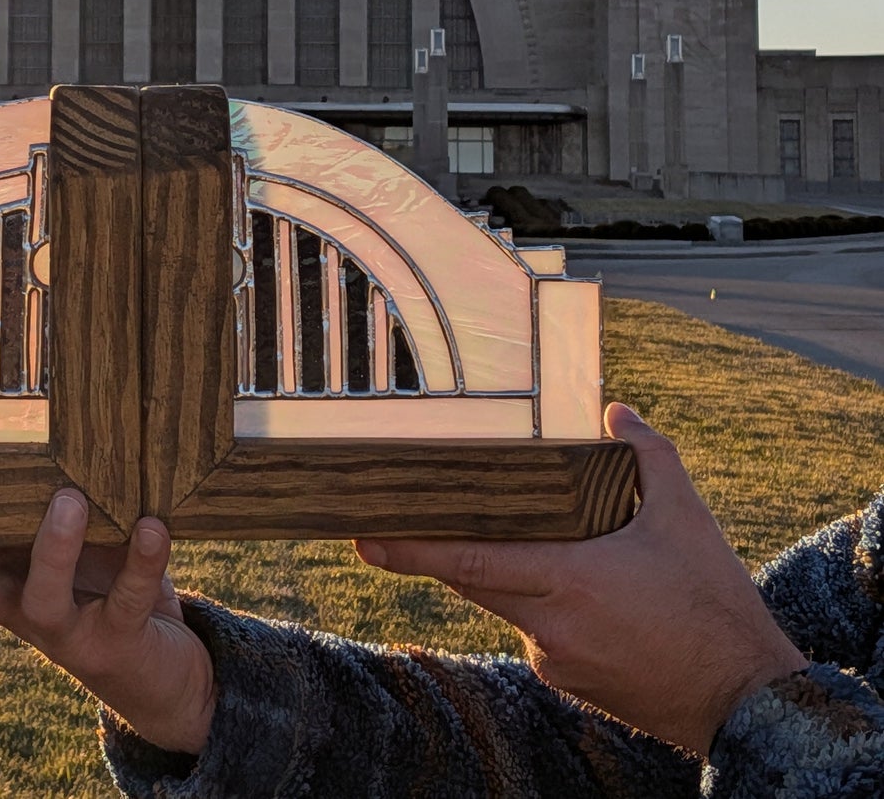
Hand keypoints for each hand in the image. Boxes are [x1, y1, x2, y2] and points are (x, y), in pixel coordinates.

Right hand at [0, 490, 216, 755]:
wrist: (158, 665)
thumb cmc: (97, 581)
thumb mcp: (54, 542)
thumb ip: (27, 503)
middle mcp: (20, 607)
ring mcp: (67, 628)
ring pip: (46, 596)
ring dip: (55, 548)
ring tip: (68, 500)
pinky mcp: (120, 636)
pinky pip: (128, 597)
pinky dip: (141, 560)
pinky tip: (152, 525)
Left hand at [354, 403, 806, 754]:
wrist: (747, 702)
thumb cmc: (714, 606)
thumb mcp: (685, 517)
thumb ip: (646, 453)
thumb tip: (616, 409)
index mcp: (566, 580)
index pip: (466, 559)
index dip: (409, 547)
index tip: (362, 534)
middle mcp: (546, 625)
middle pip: (468, 578)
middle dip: (431, 548)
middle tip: (391, 519)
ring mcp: (553, 658)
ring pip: (500, 602)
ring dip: (493, 570)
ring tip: (502, 535)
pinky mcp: (567, 678)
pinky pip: (531, 629)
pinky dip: (532, 601)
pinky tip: (564, 583)